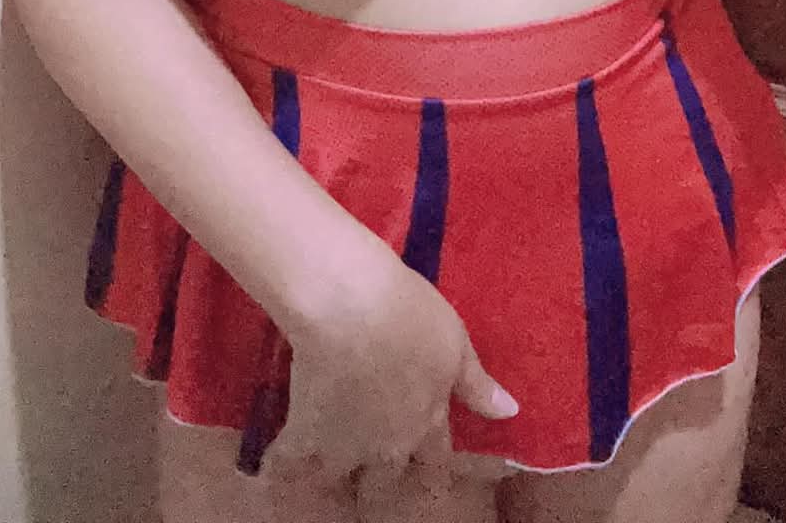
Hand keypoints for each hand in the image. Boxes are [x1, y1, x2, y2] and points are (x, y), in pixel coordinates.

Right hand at [256, 246, 517, 490]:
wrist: (351, 306)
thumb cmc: (410, 315)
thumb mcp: (455, 342)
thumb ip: (475, 382)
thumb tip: (510, 412)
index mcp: (426, 422)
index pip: (434, 461)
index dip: (429, 469)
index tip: (423, 473)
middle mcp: (388, 444)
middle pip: (385, 479)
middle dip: (380, 479)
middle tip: (370, 468)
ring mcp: (345, 443)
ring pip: (339, 477)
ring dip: (333, 475)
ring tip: (323, 469)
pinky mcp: (304, 432)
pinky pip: (289, 461)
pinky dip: (282, 465)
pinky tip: (274, 465)